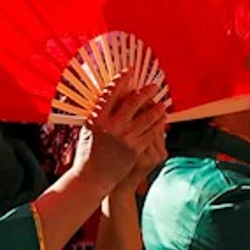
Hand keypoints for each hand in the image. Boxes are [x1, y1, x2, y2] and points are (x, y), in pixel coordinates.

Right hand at [69, 82, 168, 196]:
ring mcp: (125, 138)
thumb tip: (108, 96)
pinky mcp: (135, 149)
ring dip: (156, 108)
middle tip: (154, 86)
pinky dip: (158, 124)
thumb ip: (99, 113)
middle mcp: (112, 126)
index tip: (129, 71)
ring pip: (146, 117)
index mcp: (97, 118)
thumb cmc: (87, 153)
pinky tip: (163, 120)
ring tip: (163, 103)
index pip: (112, 93)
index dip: (122, 80)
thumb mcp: (88, 129)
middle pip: (133, 102)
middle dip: (145, 92)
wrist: (92, 178)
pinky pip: (150, 133)